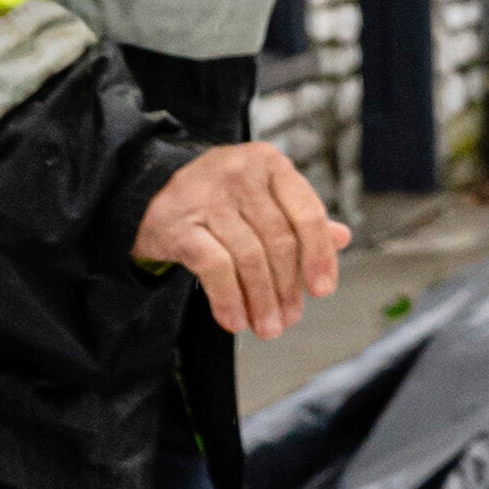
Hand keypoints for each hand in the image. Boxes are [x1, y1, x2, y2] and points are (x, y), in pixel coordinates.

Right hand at [131, 141, 349, 339]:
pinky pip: (214, 268)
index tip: (323, 290)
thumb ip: (298, 215)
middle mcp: (240, 173)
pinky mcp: (178, 224)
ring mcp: (207, 197)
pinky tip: (235, 320)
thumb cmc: (216, 196)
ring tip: (266, 327)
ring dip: (261, 300)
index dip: (319, 256)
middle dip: (287, 287)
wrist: (146, 191)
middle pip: (278, 240)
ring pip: (249, 257)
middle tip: (289, 319)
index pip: (307, 212)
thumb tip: (341, 238)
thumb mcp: (260, 196)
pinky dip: (229, 299)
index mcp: (269, 162)